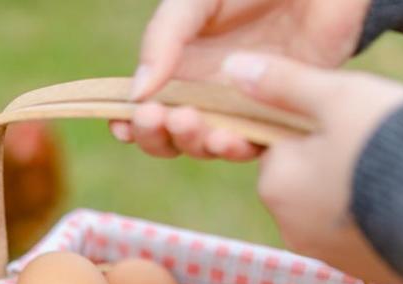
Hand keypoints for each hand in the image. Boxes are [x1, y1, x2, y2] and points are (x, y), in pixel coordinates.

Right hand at [114, 0, 369, 159]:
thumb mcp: (196, 0)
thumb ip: (163, 38)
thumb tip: (135, 93)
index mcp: (179, 66)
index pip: (144, 106)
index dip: (128, 123)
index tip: (122, 125)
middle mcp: (206, 92)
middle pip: (169, 136)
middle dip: (157, 136)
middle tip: (158, 118)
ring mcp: (243, 105)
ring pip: (206, 145)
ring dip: (192, 143)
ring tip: (192, 123)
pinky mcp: (280, 112)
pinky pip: (253, 145)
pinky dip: (236, 148)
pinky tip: (229, 138)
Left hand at [221, 52, 402, 283]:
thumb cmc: (389, 143)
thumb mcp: (337, 97)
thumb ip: (285, 84)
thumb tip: (234, 70)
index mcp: (275, 184)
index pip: (282, 146)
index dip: (317, 128)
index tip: (350, 122)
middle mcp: (290, 228)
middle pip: (305, 179)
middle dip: (333, 162)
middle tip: (376, 146)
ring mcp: (326, 254)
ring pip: (332, 209)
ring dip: (353, 192)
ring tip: (393, 175)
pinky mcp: (362, 270)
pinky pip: (361, 235)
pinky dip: (375, 219)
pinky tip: (400, 203)